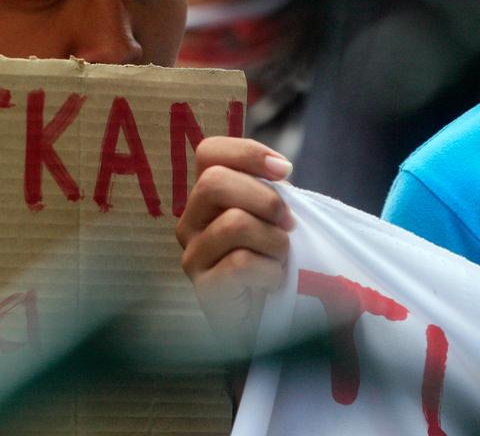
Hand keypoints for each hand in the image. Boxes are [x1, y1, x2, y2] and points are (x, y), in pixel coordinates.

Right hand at [175, 136, 294, 358]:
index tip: (286, 172)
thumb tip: (281, 170)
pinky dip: (270, 271)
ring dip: (274, 241)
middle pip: (214, 181)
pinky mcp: (203, 287)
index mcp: (206, 200)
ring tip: (280, 259)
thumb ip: (269, 193)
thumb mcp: (273, 220)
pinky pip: (241, 263)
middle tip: (289, 223)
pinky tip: (271, 283)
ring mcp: (192, 255)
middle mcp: (190, 223)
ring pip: (233, 223)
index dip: (248, 153)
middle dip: (264, 199)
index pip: (209, 152)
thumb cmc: (273, 266)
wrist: (267, 326)